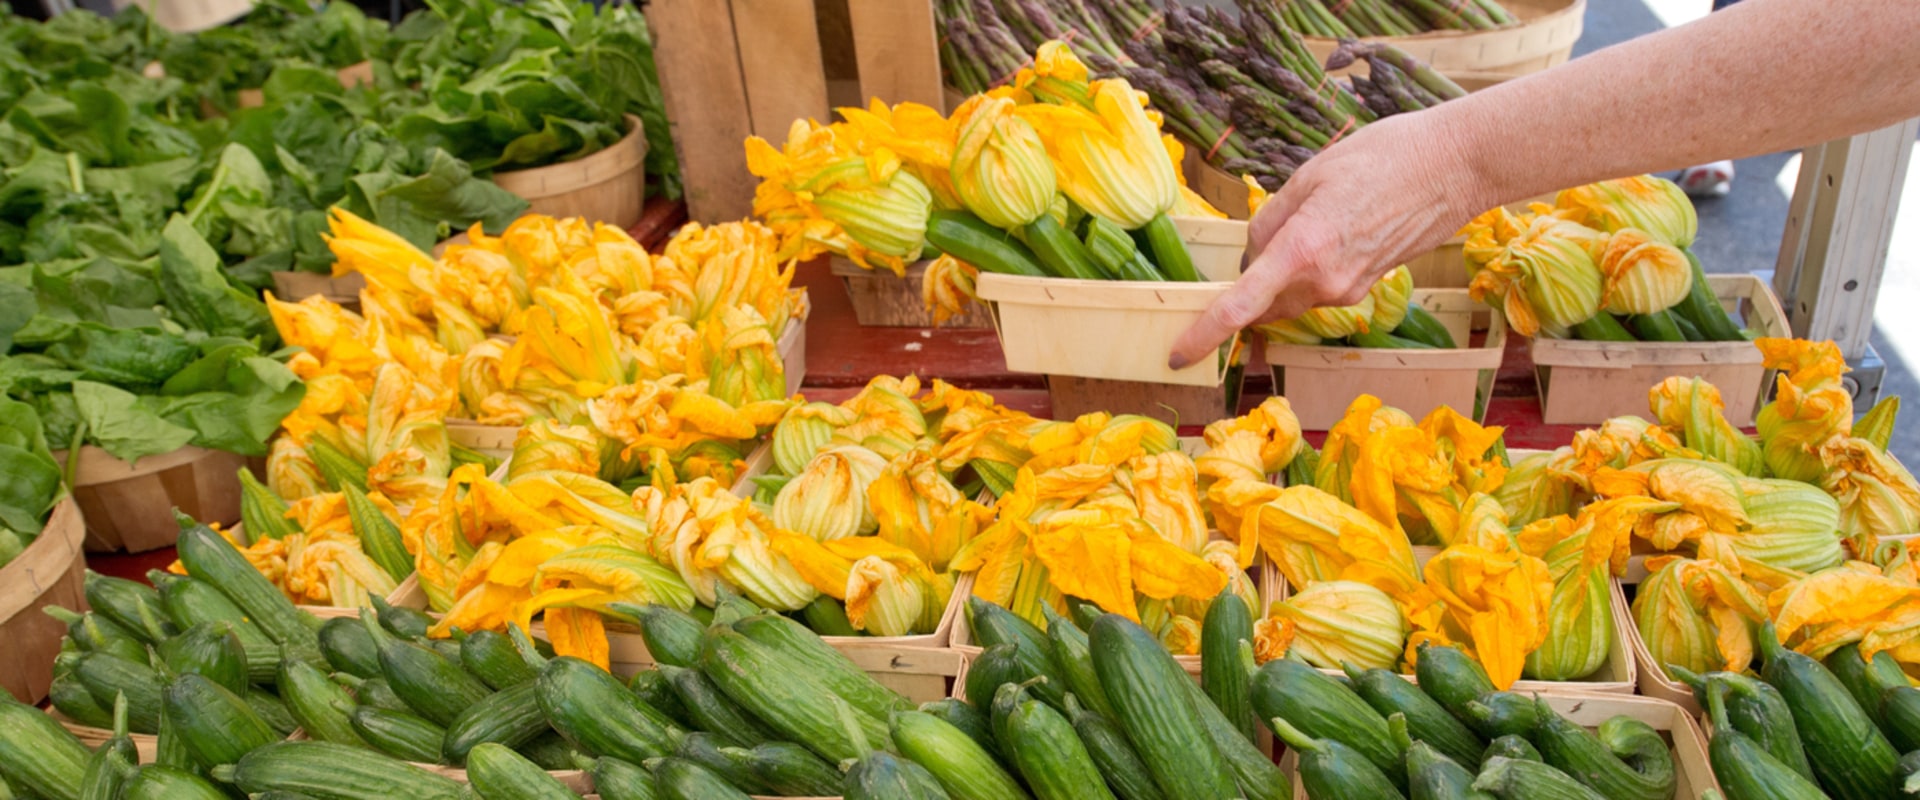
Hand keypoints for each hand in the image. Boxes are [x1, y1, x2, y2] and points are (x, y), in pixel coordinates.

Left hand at [1169, 111, 1489, 368]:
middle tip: (1263, 233)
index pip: (1241, 304)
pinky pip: (1316, 290)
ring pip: (1288, 297)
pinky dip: (1306, 272)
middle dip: (1248, 281)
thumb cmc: (1384, 157)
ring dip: (1280, 274)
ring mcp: (1348, 291)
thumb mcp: (1310, 175)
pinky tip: (1332, 227)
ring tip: (1313, 214)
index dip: (1205, 332)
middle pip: (1261, 301)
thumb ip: (1271, 219)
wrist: (1456, 166)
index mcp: (1303, 249)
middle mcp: (1325, 282)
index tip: (1178, 354)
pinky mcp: (1365, 288)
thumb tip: (1254, 254)